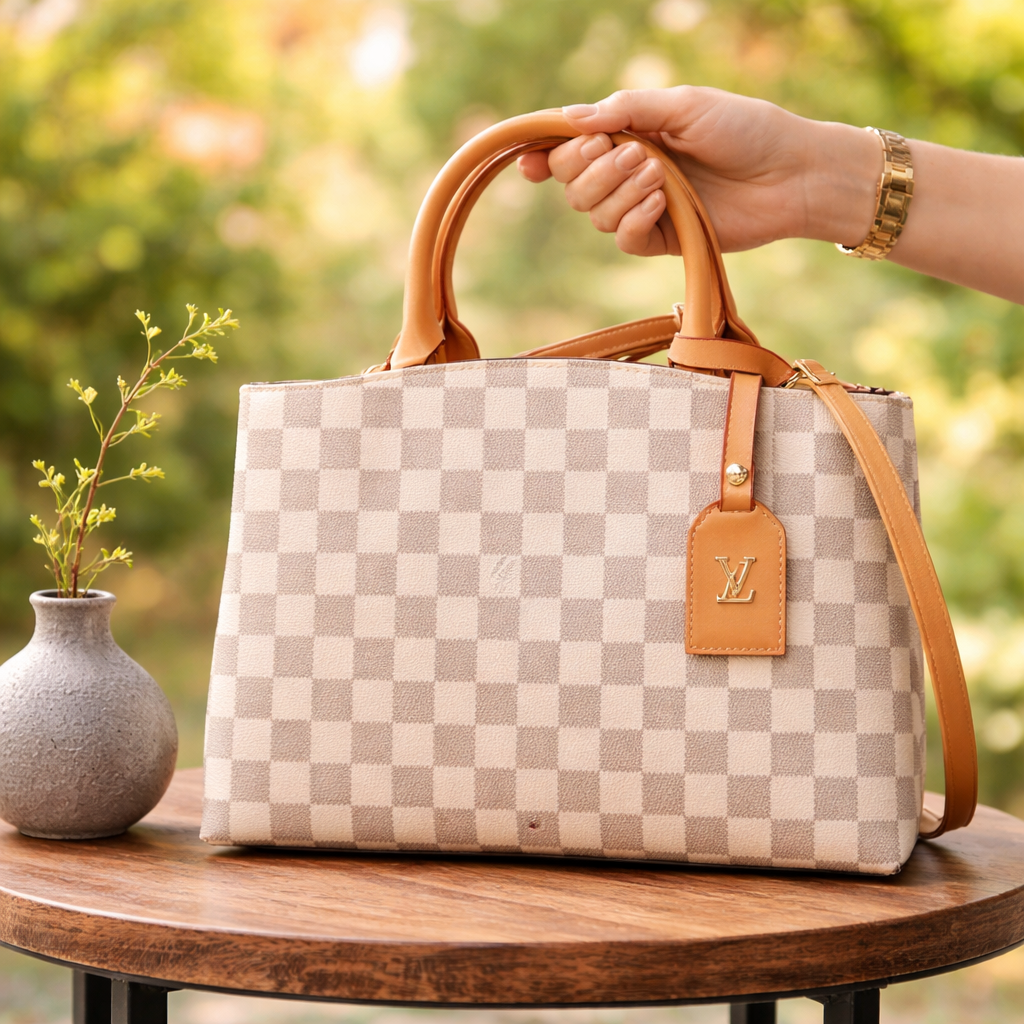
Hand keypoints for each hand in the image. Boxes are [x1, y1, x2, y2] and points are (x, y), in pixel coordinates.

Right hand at [517, 86, 879, 255]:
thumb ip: (626, 110)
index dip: (544, 157)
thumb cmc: (744, 128)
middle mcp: (627, 174)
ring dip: (619, 191)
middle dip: (591, 168)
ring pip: (593, 213)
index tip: (531, 162)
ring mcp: (642, 208)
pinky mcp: (660, 239)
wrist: (789, 173)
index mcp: (628, 135)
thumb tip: (571, 119)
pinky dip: (633, 218)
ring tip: (659, 175)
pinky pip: (622, 238)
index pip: (569, 150)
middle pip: (572, 185)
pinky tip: (662, 202)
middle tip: (633, 153)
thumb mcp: (683, 105)